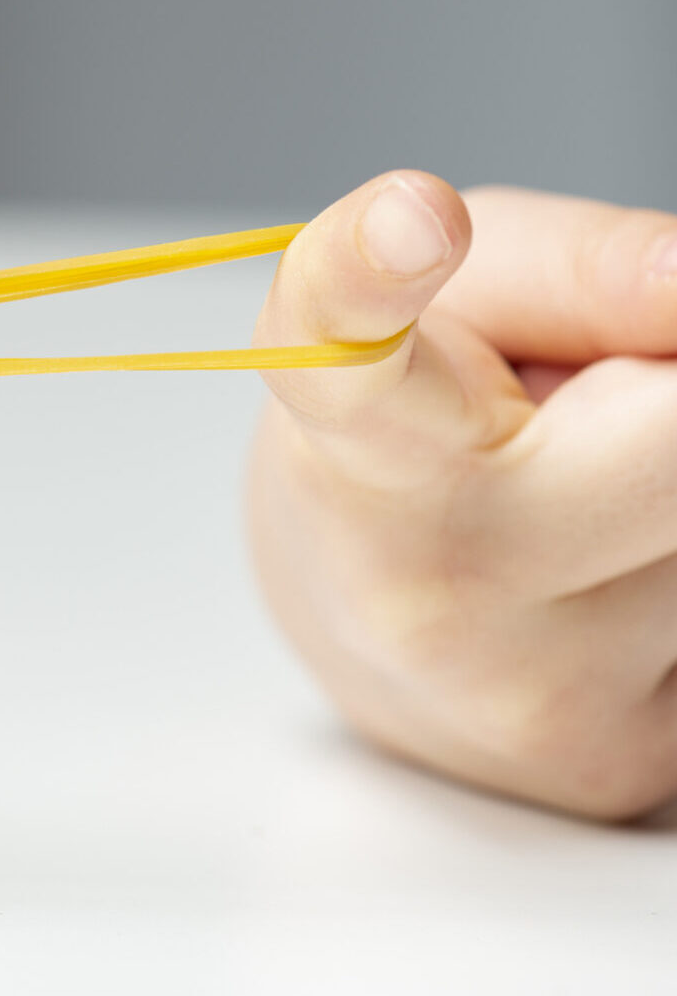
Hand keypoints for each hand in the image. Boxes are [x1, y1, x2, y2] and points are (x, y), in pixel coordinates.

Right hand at [250, 169, 676, 818]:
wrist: (366, 621)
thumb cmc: (426, 417)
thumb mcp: (467, 293)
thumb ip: (576, 267)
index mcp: (354, 437)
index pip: (351, 351)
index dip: (375, 277)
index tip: (414, 224)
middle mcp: (418, 579)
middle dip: (674, 388)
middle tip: (601, 403)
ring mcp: (518, 695)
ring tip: (600, 505)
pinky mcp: (608, 771)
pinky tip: (620, 584)